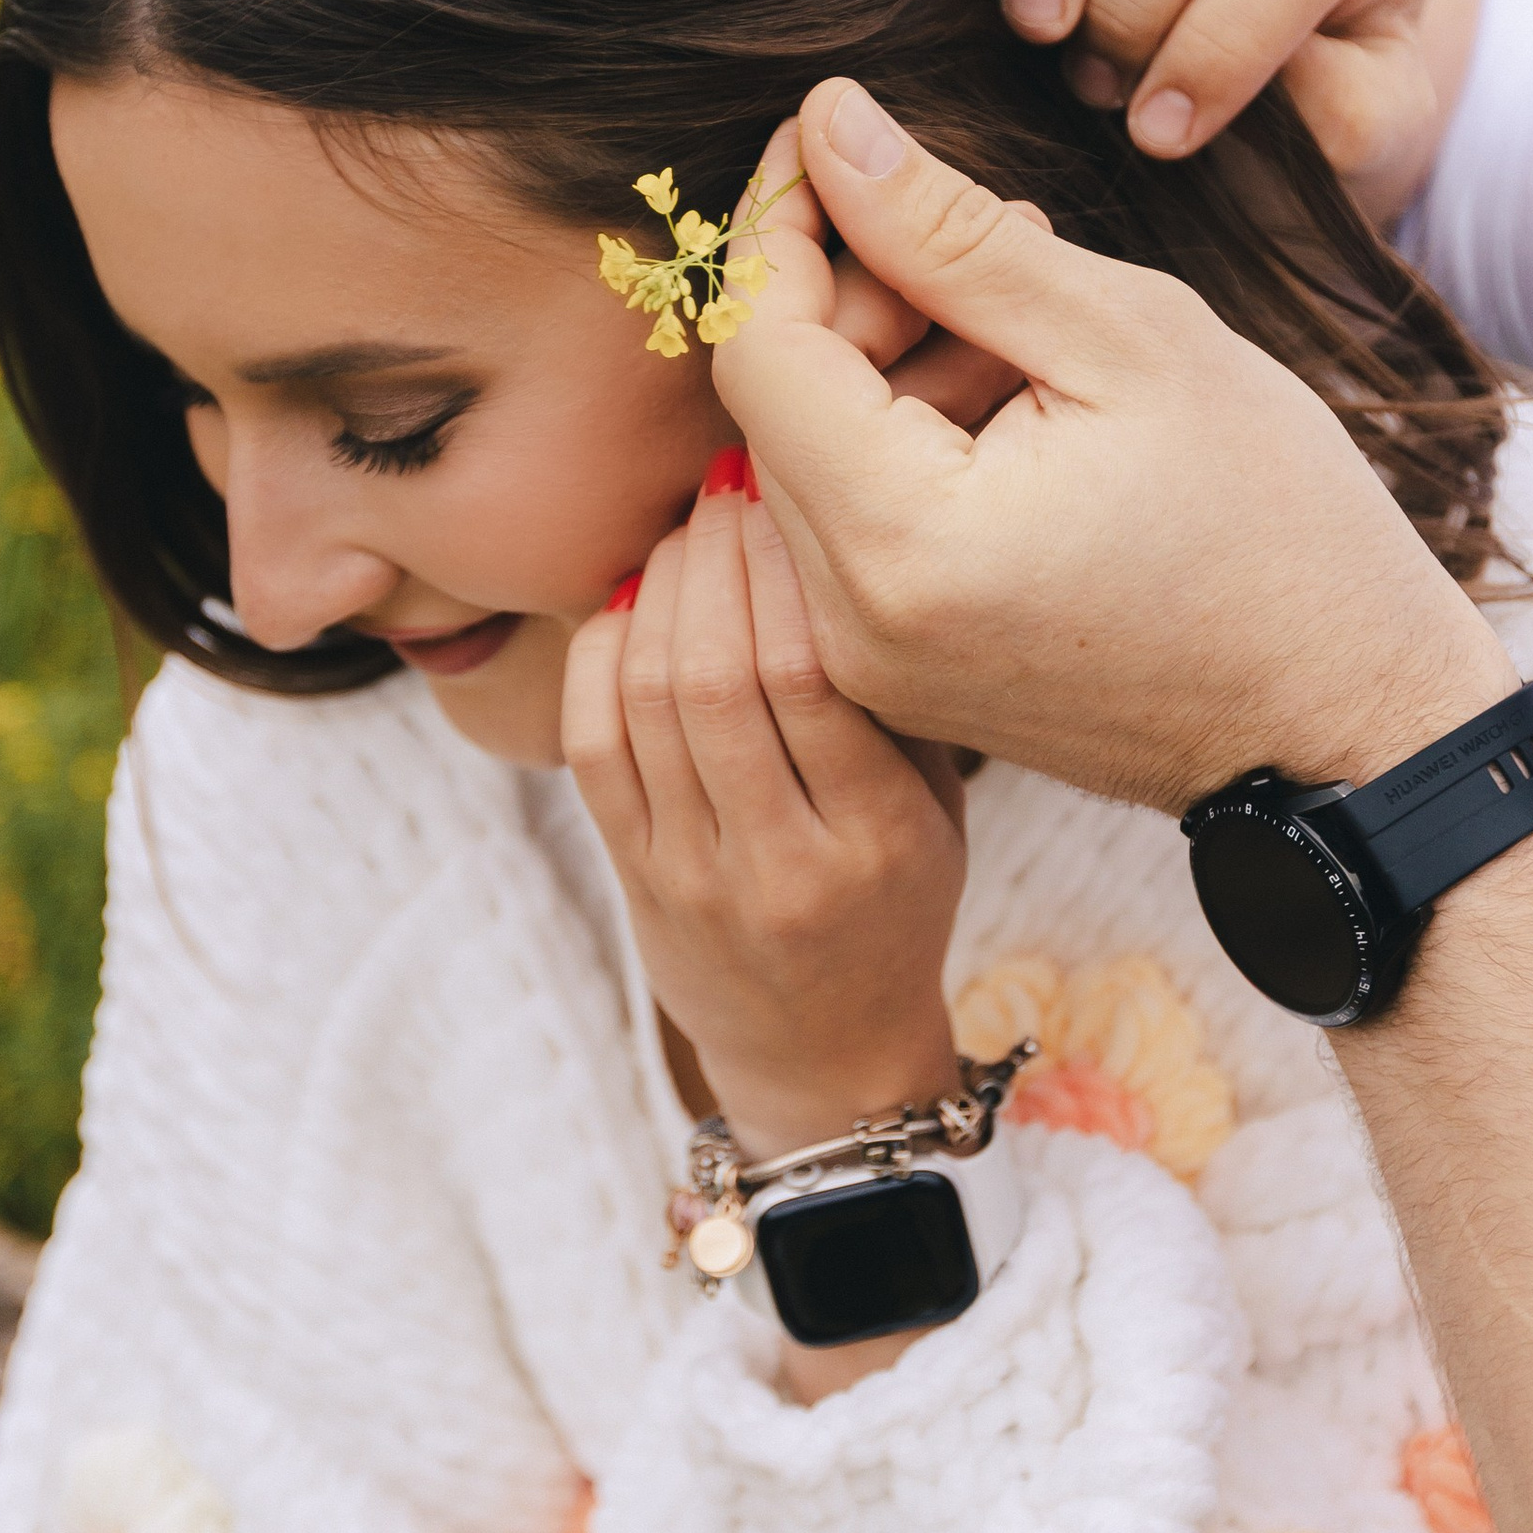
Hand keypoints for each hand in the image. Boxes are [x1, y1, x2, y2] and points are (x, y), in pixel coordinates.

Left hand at [561, 465, 967, 1160]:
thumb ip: (894, 700)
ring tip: (690, 525)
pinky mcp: (630, 876)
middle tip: (731, 475)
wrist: (822, 1057)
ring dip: (661, 585)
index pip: (814, 673)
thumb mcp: (940, 814)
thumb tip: (835, 535)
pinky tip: (632, 595)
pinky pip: (592, 743)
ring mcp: (691, 874)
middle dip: (717, 551)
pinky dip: (602, 650)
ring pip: (649, 697)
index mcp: (879, 841)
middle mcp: (779, 862)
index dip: (787, 560)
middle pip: (718, 672)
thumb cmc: (896, 908)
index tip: (791, 485)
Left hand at [710, 83, 1514, 815]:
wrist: (1347, 718)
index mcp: (903, 542)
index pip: (759, 347)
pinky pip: (851, 532)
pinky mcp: (899, 681)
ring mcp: (869, 668)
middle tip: (993, 239)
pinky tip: (1018, 409)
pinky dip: (908, 446)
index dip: (779, 225)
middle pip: (775, 407)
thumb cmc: (1277, 524)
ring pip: (809, 462)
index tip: (833, 138)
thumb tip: (826, 124)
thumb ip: (951, 231)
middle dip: (853, 293)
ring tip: (1030, 330)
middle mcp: (853, 626)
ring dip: (887, 368)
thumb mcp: (1128, 334)